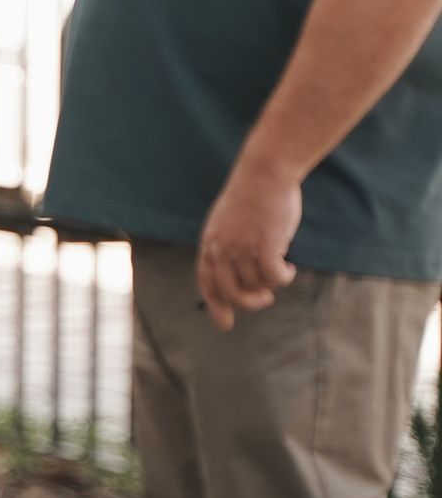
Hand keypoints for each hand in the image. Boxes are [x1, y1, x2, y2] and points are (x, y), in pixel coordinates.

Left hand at [196, 161, 301, 329]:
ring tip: (279, 266)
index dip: (216, 305)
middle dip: (250, 302)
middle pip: (233, 292)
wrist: (264, 174)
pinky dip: (283, 277)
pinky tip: (289, 266)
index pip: (208, 283)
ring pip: (258, 284)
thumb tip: (237, 275)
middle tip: (265, 299)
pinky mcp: (265, 246)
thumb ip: (228, 246)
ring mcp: (242, 248)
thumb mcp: (228, 222)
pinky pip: (274, 277)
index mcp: (210, 244)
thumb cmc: (251, 197)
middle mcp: (223, 249)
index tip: (225, 323)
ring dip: (272, 282)